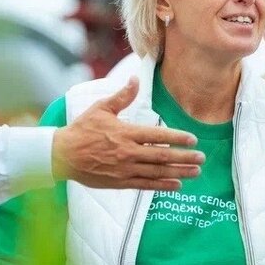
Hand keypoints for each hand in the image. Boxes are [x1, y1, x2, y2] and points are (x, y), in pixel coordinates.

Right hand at [53, 77, 203, 190]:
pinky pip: (146, 185)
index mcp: (126, 133)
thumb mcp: (101, 109)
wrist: (63, 155)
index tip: (193, 139)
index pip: (158, 135)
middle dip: (185, 157)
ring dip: (179, 172)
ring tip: (196, 172)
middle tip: (202, 158)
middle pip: (163, 155)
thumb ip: (121, 96)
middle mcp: (128, 152)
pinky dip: (163, 185)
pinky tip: (177, 185)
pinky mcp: (120, 182)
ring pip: (158, 172)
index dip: (178, 138)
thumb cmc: (82, 130)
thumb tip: (135, 79)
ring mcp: (125, 169)